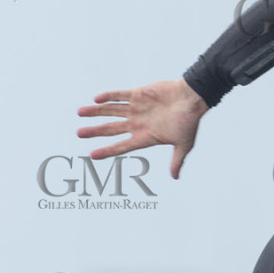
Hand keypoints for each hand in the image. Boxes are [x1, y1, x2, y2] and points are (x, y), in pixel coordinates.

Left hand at [77, 79, 208, 179]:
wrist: (194, 97)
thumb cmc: (190, 121)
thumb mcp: (184, 144)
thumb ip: (177, 160)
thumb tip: (175, 178)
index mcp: (146, 136)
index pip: (123, 145)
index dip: (107, 151)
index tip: (92, 155)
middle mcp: (138, 123)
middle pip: (111, 128)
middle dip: (95, 131)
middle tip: (79, 134)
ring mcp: (137, 108)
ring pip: (111, 110)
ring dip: (95, 112)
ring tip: (80, 113)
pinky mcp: (139, 94)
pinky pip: (120, 95)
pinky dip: (108, 96)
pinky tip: (96, 99)